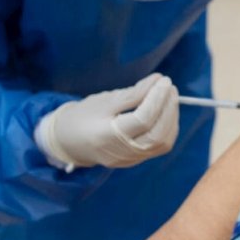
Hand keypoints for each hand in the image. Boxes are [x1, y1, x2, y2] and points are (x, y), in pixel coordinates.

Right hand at [35, 74, 179, 170]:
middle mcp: (121, 153)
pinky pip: (160, 145)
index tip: (163, 80)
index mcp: (107, 137)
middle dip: (168, 108)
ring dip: (171, 117)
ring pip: (162, 142)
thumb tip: (158, 80)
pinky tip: (166, 111)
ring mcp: (130, 160)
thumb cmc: (83, 117)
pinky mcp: (136, 160)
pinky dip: (168, 127)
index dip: (157, 98)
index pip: (142, 120)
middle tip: (169, 86)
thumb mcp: (104, 101)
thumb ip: (133, 93)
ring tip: (169, 95)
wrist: (68, 142)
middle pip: (157, 134)